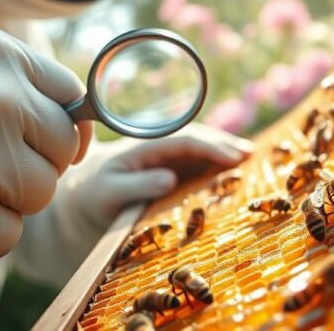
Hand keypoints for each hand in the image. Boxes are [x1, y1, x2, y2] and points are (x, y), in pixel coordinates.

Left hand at [59, 123, 252, 230]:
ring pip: (201, 147)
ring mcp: (167, 155)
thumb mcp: (109, 193)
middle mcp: (159, 145)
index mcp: (144, 145)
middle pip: (197, 138)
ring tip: (250, 156)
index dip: (210, 146)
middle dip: (224, 144)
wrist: (83, 195)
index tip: (232, 157)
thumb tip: (169, 179)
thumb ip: (137, 185)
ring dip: (225, 150)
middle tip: (250, 153)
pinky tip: (236, 167)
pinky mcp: (172, 167)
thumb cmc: (94, 194)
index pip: (184, 140)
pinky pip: (198, 161)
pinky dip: (218, 162)